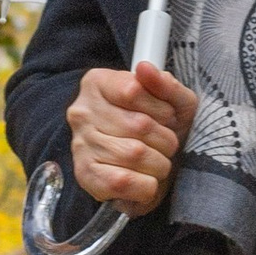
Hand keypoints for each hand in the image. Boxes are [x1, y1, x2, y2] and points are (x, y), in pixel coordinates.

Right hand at [67, 59, 196, 212]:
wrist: (158, 169)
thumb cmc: (163, 128)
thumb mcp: (176, 101)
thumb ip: (165, 84)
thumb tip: (144, 68)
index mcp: (98, 83)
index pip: (133, 91)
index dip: (161, 109)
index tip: (167, 117)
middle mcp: (82, 111)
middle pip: (138, 125)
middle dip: (165, 139)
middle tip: (166, 144)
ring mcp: (80, 144)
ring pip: (134, 154)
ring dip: (159, 164)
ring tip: (158, 162)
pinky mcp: (84, 175)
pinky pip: (123, 182)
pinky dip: (146, 186)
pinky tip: (146, 180)